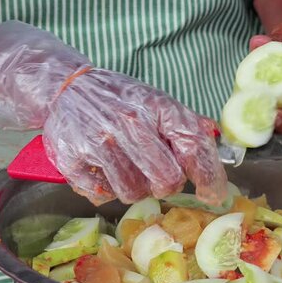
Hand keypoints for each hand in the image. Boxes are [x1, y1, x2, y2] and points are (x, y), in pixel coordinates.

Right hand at [0, 21, 227, 205]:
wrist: (67, 87)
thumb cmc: (120, 100)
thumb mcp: (157, 101)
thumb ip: (187, 123)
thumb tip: (215, 138)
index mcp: (157, 107)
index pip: (194, 149)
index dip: (210, 178)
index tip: (213, 195)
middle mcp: (129, 123)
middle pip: (166, 181)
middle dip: (166, 185)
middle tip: (158, 176)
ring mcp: (99, 141)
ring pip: (133, 193)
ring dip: (135, 188)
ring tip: (127, 168)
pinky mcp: (71, 158)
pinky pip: (101, 195)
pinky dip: (105, 189)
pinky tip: (103, 170)